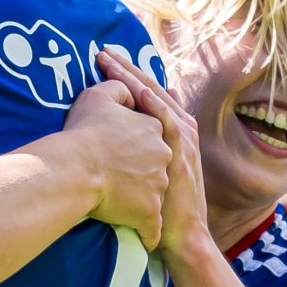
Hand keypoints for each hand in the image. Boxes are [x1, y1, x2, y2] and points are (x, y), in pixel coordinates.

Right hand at [65, 77, 169, 249]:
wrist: (77, 170)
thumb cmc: (84, 132)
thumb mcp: (98, 96)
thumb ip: (118, 86)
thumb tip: (130, 86)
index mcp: (157, 128)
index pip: (152, 131)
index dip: (136, 138)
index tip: (124, 147)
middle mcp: (165, 157)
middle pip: (159, 164)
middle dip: (147, 170)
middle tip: (128, 177)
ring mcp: (160, 187)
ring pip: (157, 194)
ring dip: (145, 200)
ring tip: (131, 206)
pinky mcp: (150, 214)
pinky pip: (151, 228)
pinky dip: (146, 233)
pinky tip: (142, 237)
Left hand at [97, 48, 209, 262]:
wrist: (180, 235)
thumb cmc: (160, 206)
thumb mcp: (150, 170)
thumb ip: (137, 151)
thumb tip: (110, 137)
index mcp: (171, 130)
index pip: (147, 93)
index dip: (126, 76)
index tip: (103, 60)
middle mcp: (180, 129)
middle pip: (151, 89)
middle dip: (127, 68)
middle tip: (104, 50)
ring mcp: (182, 141)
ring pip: (157, 98)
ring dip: (135, 78)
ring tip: (112, 60)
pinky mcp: (182, 154)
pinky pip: (168, 122)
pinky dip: (155, 103)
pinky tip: (140, 89)